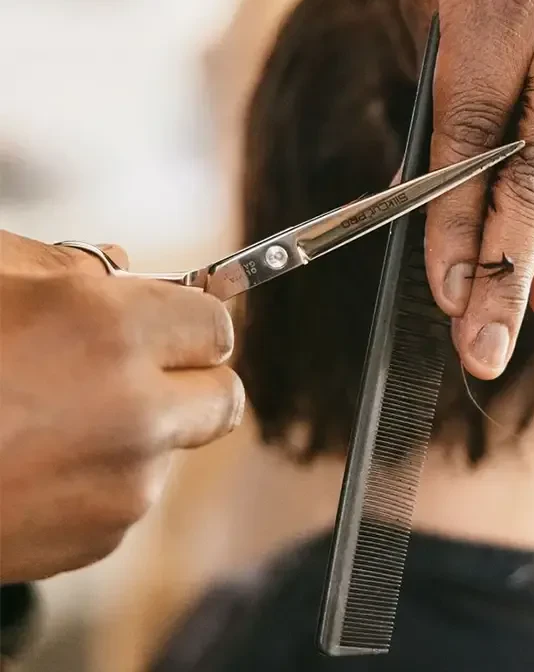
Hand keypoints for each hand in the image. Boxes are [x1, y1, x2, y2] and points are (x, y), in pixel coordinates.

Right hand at [0, 231, 244, 581]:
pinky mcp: (96, 540)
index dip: (191, 322)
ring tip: (57, 420)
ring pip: (175, 447)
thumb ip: (67, 266)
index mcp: (112, 332)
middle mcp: (137, 413)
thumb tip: (128, 269)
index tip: (172, 323)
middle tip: (144, 369)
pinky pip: (131, 495)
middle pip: (224, 396)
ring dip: (142, 430)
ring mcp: (123, 485)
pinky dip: (105, 477)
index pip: (217, 325)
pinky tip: (36, 464)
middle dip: (192, 379)